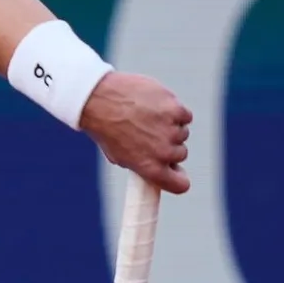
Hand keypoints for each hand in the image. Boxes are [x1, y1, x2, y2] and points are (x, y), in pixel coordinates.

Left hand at [79, 72, 192, 193]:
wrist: (99, 98)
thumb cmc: (104, 126)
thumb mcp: (118, 155)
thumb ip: (140, 164)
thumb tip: (155, 165)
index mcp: (151, 169)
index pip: (181, 184)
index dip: (178, 177)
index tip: (173, 169)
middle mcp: (165, 152)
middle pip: (181, 154)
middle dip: (169, 145)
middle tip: (151, 133)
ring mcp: (172, 130)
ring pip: (182, 132)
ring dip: (171, 126)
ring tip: (149, 116)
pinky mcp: (176, 110)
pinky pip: (185, 115)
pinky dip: (174, 111)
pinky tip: (157, 106)